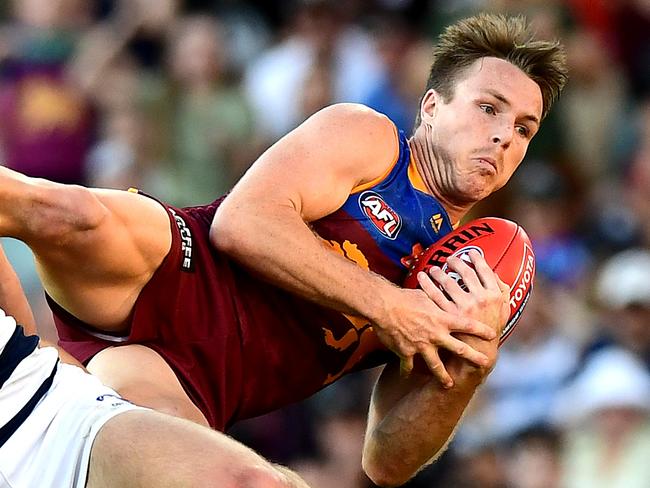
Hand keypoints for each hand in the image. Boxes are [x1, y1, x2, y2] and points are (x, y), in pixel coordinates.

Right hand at [371, 280, 497, 387]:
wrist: (385, 306)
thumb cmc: (404, 297)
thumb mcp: (426, 294)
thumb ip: (438, 298)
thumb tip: (445, 291)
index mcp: (441, 319)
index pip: (467, 325)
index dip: (481, 330)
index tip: (492, 334)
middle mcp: (435, 334)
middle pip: (458, 349)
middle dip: (473, 357)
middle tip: (484, 364)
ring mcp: (421, 345)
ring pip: (435, 365)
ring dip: (443, 376)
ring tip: (449, 384)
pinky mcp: (406, 352)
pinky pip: (408, 365)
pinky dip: (407, 371)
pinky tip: (407, 376)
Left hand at [421, 250, 509, 374]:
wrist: (479, 353)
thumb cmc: (491, 331)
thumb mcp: (503, 312)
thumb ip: (502, 292)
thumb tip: (496, 275)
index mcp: (494, 296)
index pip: (485, 270)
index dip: (476, 258)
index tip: (470, 253)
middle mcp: (480, 299)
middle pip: (465, 272)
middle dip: (456, 262)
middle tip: (449, 258)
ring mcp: (464, 306)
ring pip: (448, 281)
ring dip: (439, 271)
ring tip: (434, 268)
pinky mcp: (449, 315)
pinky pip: (435, 294)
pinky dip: (427, 283)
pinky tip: (422, 277)